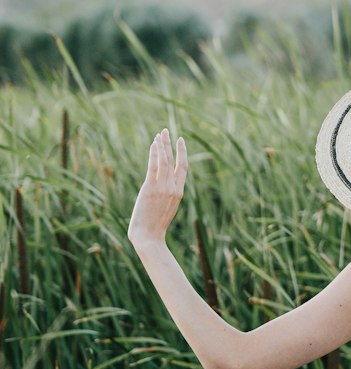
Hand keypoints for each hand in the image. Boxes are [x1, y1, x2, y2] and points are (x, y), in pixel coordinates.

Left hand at [128, 128, 187, 248]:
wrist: (149, 238)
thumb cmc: (154, 228)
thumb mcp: (165, 210)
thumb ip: (165, 197)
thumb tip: (160, 190)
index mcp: (178, 193)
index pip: (182, 167)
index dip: (182, 152)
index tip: (180, 141)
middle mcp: (173, 188)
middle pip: (173, 160)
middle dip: (169, 144)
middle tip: (166, 131)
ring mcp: (162, 188)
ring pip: (164, 161)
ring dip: (161, 145)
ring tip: (159, 134)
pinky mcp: (150, 188)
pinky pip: (154, 167)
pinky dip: (154, 154)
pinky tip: (153, 144)